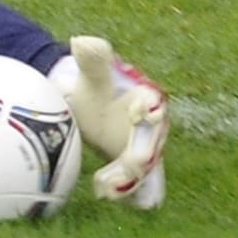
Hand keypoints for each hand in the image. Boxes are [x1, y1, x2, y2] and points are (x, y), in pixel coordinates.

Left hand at [50, 35, 168, 208]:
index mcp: (148, 99)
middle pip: (152, 144)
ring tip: (104, 187)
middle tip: (125, 164)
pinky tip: (107, 196)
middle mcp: (153, 127)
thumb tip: (82, 41)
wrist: (84, 107)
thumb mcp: (91, 74)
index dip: (150, 110)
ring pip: (146, 169)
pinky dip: (128, 194)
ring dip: (129, 180)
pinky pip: (139, 186)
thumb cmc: (92, 88)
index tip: (138, 113)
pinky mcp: (135, 169)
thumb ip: (92, 60)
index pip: (154, 106)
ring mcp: (145, 149)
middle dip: (139, 155)